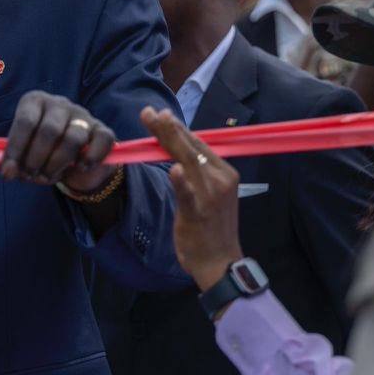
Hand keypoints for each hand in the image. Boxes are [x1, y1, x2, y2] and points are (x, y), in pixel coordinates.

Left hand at [1, 92, 115, 192]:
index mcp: (35, 102)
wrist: (76, 160)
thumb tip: (8, 173)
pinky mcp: (103, 129)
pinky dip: (91, 158)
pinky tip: (80, 167)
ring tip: (47, 177)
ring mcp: (83, 115)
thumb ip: (16, 161)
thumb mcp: (25, 153)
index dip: (15, 149)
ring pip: (73, 138)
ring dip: (57, 163)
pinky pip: (101, 141)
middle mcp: (59, 104)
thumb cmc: (43, 152)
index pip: (25, 122)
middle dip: (36, 159)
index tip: (8, 173)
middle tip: (30, 177)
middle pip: (49, 130)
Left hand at [140, 107, 242, 291]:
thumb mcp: (207, 193)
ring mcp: (211, 196)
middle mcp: (221, 179)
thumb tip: (177, 149)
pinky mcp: (199, 214)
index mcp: (225, 172)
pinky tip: (174, 169)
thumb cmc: (210, 227)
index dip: (177, 128)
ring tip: (157, 124)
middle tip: (148, 112)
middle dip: (168, 128)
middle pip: (191, 148)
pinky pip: (188, 195)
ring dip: (171, 141)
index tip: (159, 114)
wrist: (220, 262)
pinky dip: (181, 182)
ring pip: (188, 162)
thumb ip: (195, 171)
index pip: (198, 144)